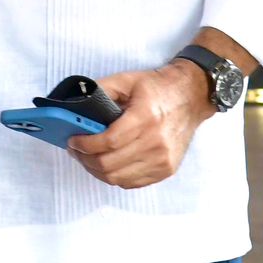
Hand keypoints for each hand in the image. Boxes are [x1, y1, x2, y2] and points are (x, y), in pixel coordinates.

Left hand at [67, 61, 213, 188]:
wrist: (190, 98)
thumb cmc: (156, 88)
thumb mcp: (125, 80)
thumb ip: (99, 90)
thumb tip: (74, 103)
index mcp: (145, 118)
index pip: (108, 142)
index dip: (85, 144)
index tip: (72, 140)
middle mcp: (156, 143)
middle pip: (110, 164)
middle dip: (85, 159)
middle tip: (75, 149)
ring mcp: (163, 160)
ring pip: (118, 178)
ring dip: (96, 170)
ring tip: (86, 158)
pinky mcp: (166, 170)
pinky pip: (132, 183)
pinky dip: (114, 177)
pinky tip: (105, 165)